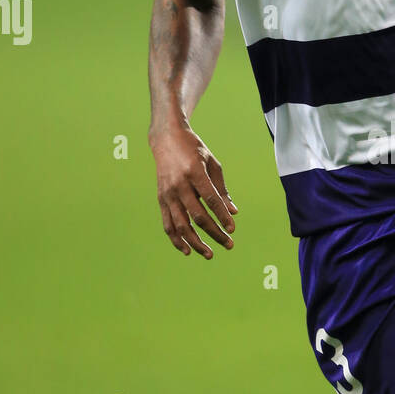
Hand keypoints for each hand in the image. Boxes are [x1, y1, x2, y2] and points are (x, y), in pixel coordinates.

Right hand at [150, 125, 237, 257]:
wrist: (166, 139)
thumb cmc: (194, 149)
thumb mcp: (212, 163)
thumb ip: (222, 189)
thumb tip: (233, 212)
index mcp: (194, 172)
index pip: (211, 200)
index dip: (222, 216)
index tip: (232, 229)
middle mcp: (179, 185)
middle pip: (198, 216)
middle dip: (215, 233)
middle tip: (229, 245)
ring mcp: (168, 193)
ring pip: (181, 225)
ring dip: (196, 242)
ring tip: (209, 254)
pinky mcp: (161, 199)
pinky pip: (168, 224)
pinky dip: (177, 239)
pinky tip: (188, 250)